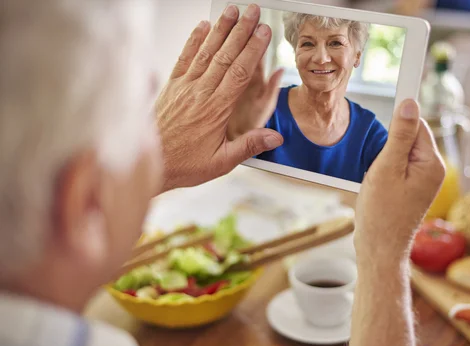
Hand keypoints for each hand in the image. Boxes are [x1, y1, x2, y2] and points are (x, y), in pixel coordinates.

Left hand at [156, 4, 283, 192]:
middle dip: (241, 30)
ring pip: (206, 52)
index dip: (253, 49)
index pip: (239, 73)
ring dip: (221, 29)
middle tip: (253, 11)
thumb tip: (275, 138)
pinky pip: (184, 58)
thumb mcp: (221, 162)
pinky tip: (203, 26)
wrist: (150, 164)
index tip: (263, 32)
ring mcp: (184, 87)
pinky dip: (194, 40)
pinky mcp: (171, 87)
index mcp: (216, 110)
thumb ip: (249, 146)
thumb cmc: (184, 164)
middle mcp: (200, 93)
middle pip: (225, 55)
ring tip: (232, 11)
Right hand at [354, 99, 444, 266]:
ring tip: (376, 182)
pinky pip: (398, 167)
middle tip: (377, 168)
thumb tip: (410, 103)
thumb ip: (399, 135)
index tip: (391, 101)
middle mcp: (433, 171)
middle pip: (409, 138)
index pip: (417, 125)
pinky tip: (377, 187)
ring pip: (400, 153)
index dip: (399, 119)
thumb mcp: (386, 169)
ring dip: (383, 160)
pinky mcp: (412, 189)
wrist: (379, 250)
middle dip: (388, 146)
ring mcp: (423, 181)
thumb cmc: (381, 214)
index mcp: (432, 164)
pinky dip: (384, 171)